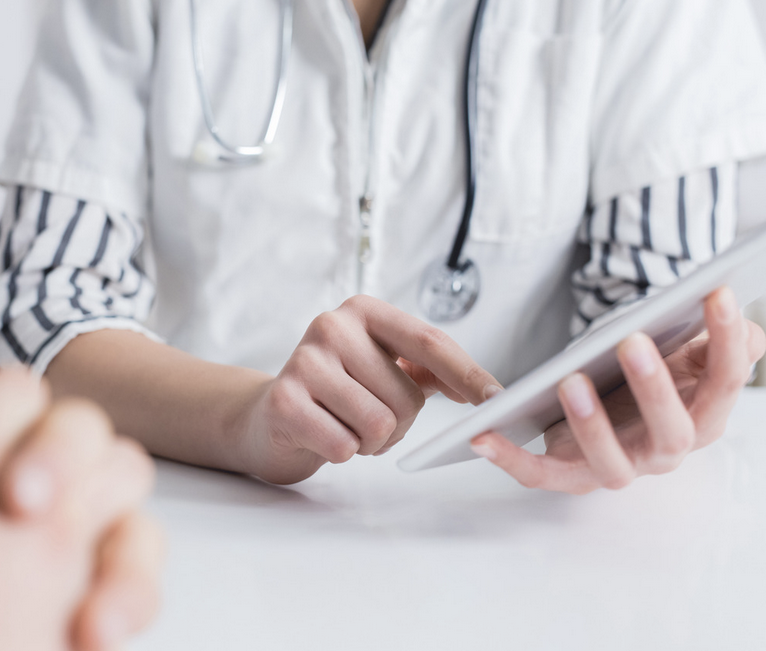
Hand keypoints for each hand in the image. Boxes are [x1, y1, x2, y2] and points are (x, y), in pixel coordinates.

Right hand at [239, 295, 501, 483]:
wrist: (268, 417)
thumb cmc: (336, 394)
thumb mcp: (382, 370)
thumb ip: (429, 370)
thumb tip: (485, 389)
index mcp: (364, 311)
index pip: (430, 343)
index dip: (467, 374)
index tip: (497, 400)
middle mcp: (332, 325)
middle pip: (407, 397)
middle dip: (398, 425)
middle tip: (367, 419)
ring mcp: (305, 360)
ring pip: (379, 424)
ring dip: (370, 442)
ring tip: (344, 426)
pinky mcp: (285, 400)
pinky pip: (345, 446)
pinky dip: (343, 452)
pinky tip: (322, 435)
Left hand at [471, 286, 763, 493]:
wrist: (617, 410)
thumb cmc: (657, 375)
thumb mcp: (693, 353)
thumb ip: (724, 341)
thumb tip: (746, 330)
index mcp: (706, 414)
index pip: (728, 382)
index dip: (727, 339)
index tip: (717, 291)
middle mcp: (667, 449)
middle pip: (673, 431)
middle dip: (655, 388)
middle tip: (633, 341)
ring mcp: (619, 466)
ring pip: (610, 462)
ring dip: (591, 425)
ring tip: (569, 380)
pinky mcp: (571, 475)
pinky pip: (540, 475)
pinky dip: (511, 459)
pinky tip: (482, 434)